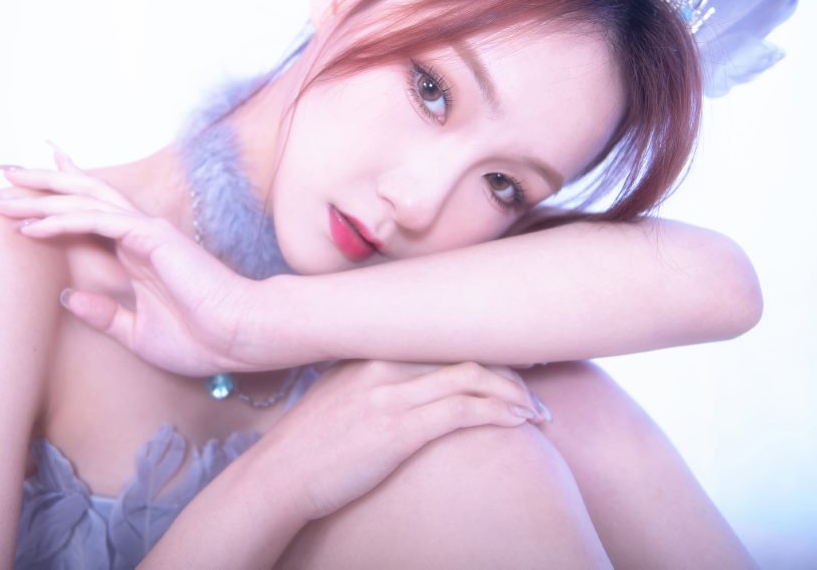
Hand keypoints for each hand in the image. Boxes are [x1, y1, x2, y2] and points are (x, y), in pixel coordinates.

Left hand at [0, 141, 271, 376]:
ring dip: (41, 195)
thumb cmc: (200, 339)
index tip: (24, 189)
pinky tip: (32, 226)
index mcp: (137, 252)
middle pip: (80, 197)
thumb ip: (104, 314)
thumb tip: (68, 298)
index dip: (58, 196)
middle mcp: (138, 234)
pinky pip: (98, 222)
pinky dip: (63, 220)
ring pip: (84, 201)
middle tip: (0, 174)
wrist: (238, 337)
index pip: (90, 214)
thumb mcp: (137, 332)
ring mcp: (145, 232)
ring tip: (1, 191)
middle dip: (39, 184)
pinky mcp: (150, 238)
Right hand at [251, 359, 551, 522]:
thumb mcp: (336, 398)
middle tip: (535, 387)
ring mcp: (390, 395)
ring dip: (513, 393)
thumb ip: (368, 381)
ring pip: (470, 377)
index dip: (482, 350)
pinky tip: (520, 422)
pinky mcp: (398, 429)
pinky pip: (463, 411)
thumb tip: (402, 386)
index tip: (510, 364)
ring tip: (537, 411)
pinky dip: (499, 412)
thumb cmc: (307, 446)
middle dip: (508, 371)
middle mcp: (383, 365)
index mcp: (369, 354)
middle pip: (461, 353)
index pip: (440, 340)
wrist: (279, 476)